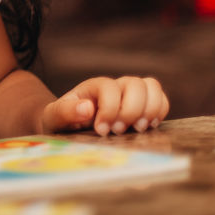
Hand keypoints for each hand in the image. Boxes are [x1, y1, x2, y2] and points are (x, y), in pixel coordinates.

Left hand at [41, 76, 169, 135]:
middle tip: (119, 131)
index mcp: (93, 87)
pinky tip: (147, 127)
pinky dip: (160, 112)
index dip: (109, 109)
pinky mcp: (143, 106)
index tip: (101, 131)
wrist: (69, 126)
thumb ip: (64, 111)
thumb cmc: (61, 121)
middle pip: (136, 84)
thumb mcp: (53, 117)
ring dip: (150, 109)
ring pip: (152, 86)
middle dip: (131, 110)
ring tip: (137, 129)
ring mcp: (130, 94)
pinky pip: (161, 100)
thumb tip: (87, 108)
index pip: (110, 87)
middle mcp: (115, 86)